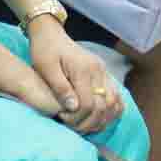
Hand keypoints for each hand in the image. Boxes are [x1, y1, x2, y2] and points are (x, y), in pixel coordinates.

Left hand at [26, 18, 124, 133]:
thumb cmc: (44, 50)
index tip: (62, 118)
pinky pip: (116, 96)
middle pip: (104, 106)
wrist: (50, 34)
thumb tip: (73, 108)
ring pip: (114, 102)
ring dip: (102, 118)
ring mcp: (104, 71)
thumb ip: (60, 87)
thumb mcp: (46, 68)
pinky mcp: (104, 73)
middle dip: (90, 122)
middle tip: (73, 126)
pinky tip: (98, 117)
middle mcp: (98, 70)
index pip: (88, 104)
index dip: (77, 117)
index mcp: (84, 69)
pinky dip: (111, 110)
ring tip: (85, 124)